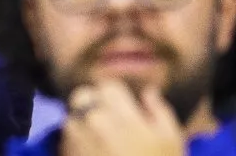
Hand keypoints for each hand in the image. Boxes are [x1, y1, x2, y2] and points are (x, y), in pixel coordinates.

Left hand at [63, 80, 184, 155]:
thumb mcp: (172, 142)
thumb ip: (159, 112)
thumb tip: (148, 91)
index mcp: (122, 114)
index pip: (108, 86)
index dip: (114, 96)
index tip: (121, 109)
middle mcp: (94, 120)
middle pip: (83, 96)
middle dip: (91, 105)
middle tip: (105, 123)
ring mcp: (76, 137)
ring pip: (71, 116)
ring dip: (81, 124)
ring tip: (97, 143)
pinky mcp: (64, 153)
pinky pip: (64, 138)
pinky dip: (72, 142)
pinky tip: (88, 155)